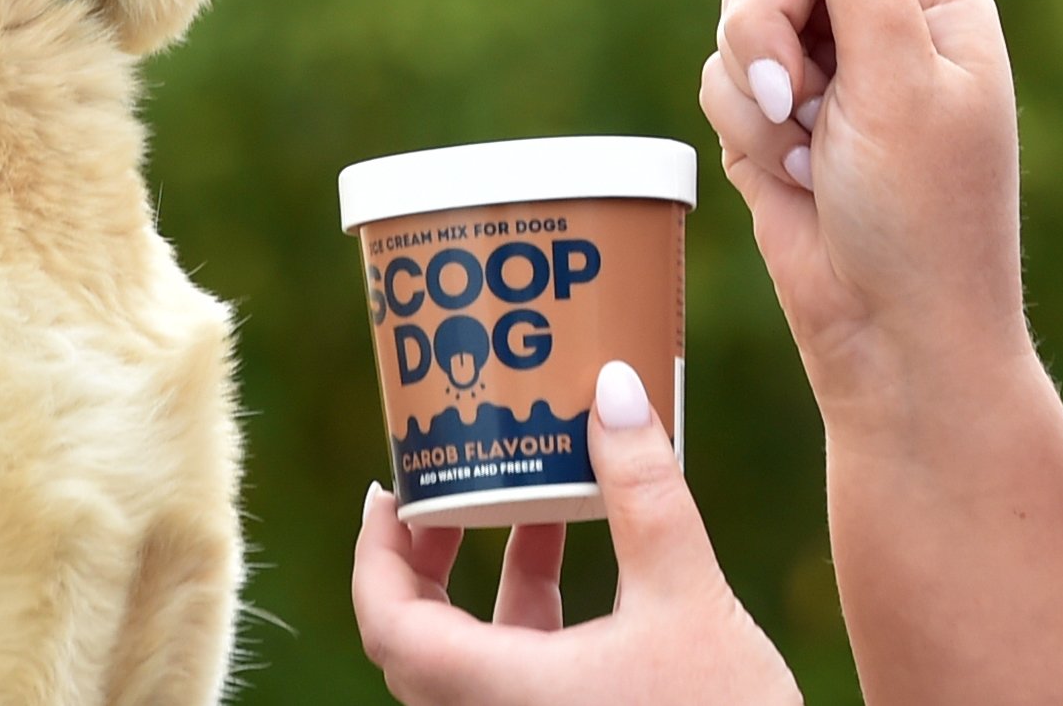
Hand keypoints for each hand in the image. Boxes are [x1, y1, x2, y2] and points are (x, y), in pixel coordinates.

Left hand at [351, 360, 799, 705]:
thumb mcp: (687, 593)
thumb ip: (645, 488)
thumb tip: (613, 386)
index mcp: (500, 692)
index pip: (390, 625)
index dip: (375, 555)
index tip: (391, 489)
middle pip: (415, 640)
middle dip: (423, 558)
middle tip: (446, 488)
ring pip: (467, 658)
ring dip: (479, 581)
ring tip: (519, 499)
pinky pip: (511, 675)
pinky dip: (521, 616)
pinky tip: (569, 559)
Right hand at [703, 0, 1028, 412]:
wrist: (891, 334)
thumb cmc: (922, 214)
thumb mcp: (903, 83)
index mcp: (936, 3)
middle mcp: (880, 28)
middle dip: (766, 18)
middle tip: (793, 86)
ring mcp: (824, 76)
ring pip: (738, 18)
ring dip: (754, 85)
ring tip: (802, 149)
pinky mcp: (774, 121)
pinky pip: (720, 80)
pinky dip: (743, 128)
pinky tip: (789, 176)